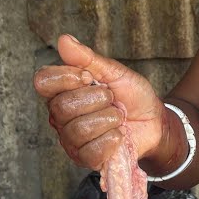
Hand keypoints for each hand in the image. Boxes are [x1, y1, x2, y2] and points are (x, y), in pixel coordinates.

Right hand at [35, 35, 165, 172]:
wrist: (154, 121)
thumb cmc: (131, 96)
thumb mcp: (115, 72)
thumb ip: (88, 59)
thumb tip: (64, 40)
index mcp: (62, 91)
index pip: (43, 82)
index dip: (66, 77)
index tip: (89, 77)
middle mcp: (60, 116)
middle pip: (62, 107)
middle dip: (96, 100)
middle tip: (111, 99)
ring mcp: (71, 139)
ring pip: (78, 130)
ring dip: (107, 120)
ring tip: (117, 117)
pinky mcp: (85, 159)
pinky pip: (90, 151)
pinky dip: (111, 140)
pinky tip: (118, 135)